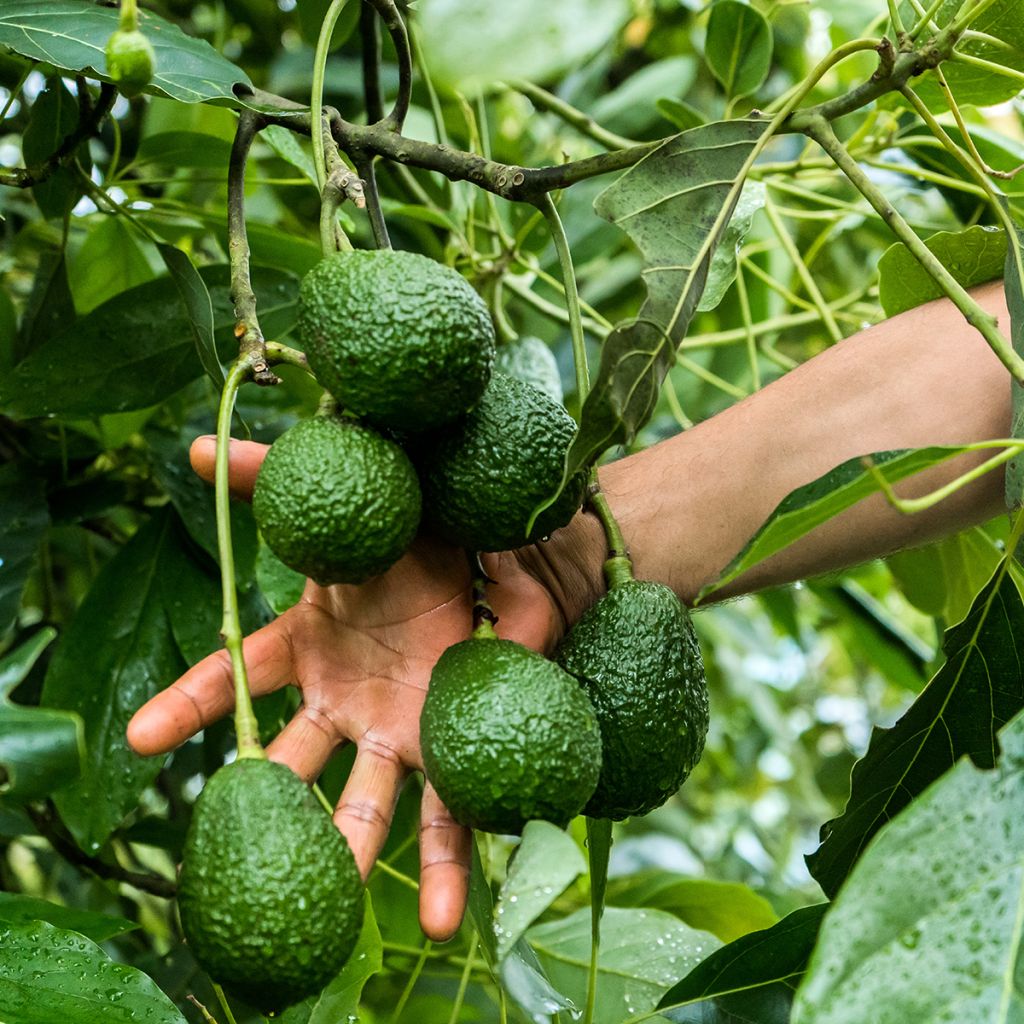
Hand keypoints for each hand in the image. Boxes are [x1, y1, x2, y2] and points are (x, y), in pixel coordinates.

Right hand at [127, 436, 599, 939]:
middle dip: (269, 805)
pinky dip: (451, 863)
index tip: (138, 738)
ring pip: (367, 802)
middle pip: (295, 761)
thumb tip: (197, 447)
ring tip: (340, 917)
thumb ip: (275, 477)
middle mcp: (347, 696)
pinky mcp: (454, 740)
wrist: (510, 539)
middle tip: (231, 861)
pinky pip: (451, 807)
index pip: (236, 674)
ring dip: (354, 854)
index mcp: (312, 640)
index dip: (188, 703)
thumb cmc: (424, 518)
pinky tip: (451, 921)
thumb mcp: (351, 495)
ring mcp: (400, 724)